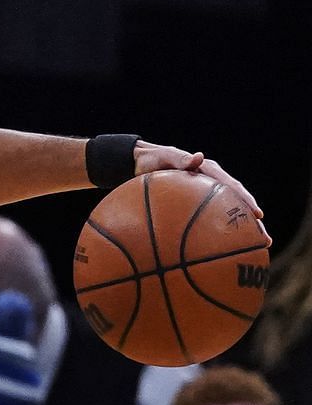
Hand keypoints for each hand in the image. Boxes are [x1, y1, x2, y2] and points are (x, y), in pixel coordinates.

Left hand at [133, 140, 269, 242]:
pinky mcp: (194, 203)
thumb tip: (198, 157)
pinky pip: (209, 217)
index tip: (258, 215)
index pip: (232, 187)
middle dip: (252, 222)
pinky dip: (217, 230)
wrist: (139, 162)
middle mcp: (211, 182)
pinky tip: (222, 247)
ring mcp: (204, 193)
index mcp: (208, 170)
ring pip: (227, 212)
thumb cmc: (153, 158)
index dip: (245, 200)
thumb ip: (180, 158)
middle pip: (236, 203)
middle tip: (265, 240)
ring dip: (241, 229)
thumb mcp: (165, 156)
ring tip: (256, 247)